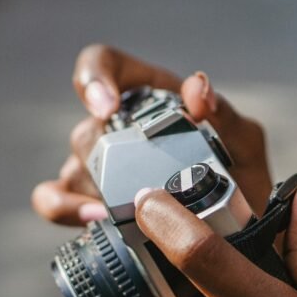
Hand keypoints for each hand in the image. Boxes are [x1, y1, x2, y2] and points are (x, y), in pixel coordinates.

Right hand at [32, 44, 272, 225]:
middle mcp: (115, 128)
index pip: (103, 65)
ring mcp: (97, 165)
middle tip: (142, 178)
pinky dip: (65, 207)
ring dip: (97, 187)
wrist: (237, 231)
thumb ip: (225, 113)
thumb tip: (197, 89)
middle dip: (111, 154)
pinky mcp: (85, 201)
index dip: (95, 77)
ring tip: (125, 208)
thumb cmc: (239, 176)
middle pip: (89, 127)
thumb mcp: (243, 142)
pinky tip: (96, 218)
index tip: (106, 107)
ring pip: (74, 165)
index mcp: (148, 98)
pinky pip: (52, 199)